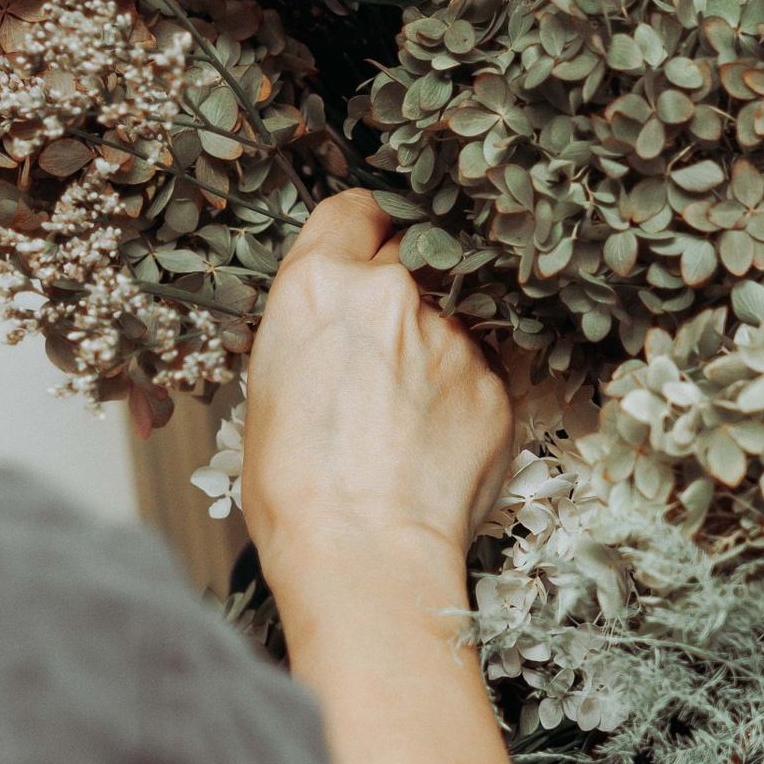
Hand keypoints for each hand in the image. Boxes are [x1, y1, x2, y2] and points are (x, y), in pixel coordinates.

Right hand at [235, 191, 534, 763]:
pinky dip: (462, 386)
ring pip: (452, 307)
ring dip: (435, 336)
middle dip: (402, 280)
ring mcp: (451, 334)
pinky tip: (433, 433)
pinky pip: (482, 362)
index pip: (354, 209)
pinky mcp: (495, 379)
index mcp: (318, 286)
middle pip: (410, 249)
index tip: (364, 252)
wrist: (360, 554)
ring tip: (405, 403)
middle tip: (384, 335)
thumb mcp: (268, 387)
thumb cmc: (297, 490)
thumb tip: (336, 317)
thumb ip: (312, 327)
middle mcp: (391, 294)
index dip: (360, 233)